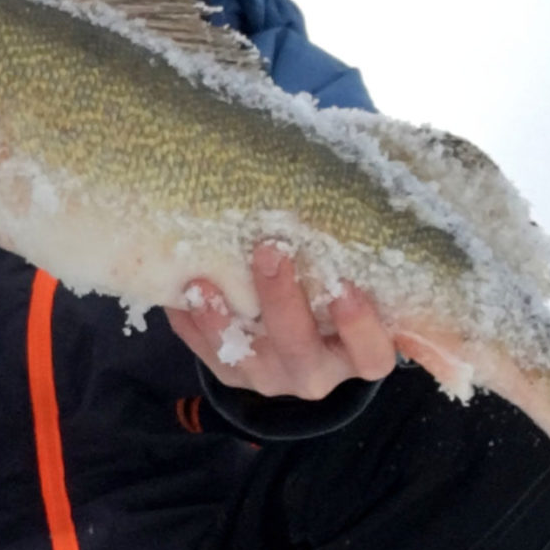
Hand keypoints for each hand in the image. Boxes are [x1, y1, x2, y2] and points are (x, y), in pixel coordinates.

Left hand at [165, 242, 398, 399]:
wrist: (307, 337)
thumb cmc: (340, 293)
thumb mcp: (362, 283)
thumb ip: (356, 254)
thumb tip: (342, 170)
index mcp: (360, 355)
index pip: (371, 354)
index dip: (360, 326)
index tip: (346, 287)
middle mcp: (318, 374)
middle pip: (300, 350)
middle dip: (281, 301)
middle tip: (269, 250)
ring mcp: (272, 379)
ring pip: (245, 359)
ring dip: (221, 322)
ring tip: (202, 283)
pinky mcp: (234, 377)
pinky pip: (209, 355)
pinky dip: (191, 325)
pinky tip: (178, 293)